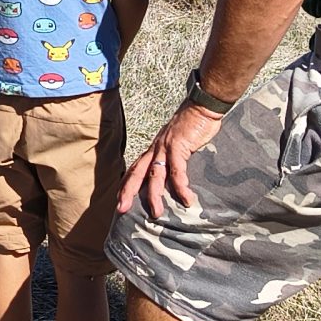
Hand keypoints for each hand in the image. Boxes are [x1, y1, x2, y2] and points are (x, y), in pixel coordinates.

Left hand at [118, 103, 227, 217]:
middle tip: (122, 209)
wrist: (201, 107)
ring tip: (157, 213)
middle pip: (138, 172)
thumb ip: (173, 157)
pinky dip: (181, 186)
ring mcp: (166, 147)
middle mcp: (156, 148)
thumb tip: (175, 176)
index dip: (127, 184)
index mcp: (154, 148)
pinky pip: (177, 171)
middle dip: (128, 192)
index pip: (136, 168)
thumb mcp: (177, 143)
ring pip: (155, 175)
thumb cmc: (192, 125)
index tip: (119, 200)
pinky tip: (186, 198)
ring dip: (155, 195)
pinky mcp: (179, 147)